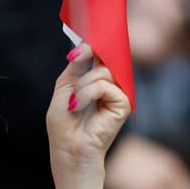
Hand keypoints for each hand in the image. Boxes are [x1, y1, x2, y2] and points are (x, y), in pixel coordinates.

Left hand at [47, 43, 130, 175]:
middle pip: (106, 56)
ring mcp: (119, 92)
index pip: (100, 54)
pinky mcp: (124, 103)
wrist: (68, 147)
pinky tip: (79, 106)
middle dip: (88, 57)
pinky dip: (87, 94)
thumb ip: (76, 65)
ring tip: (74, 102)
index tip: (82, 41)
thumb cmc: (64, 122)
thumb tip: (84, 45)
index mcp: (97, 79)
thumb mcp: (65, 86)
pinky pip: (104, 85)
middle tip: (76, 63)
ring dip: (82, 85)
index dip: (93, 45)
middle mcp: (110, 83)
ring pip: (103, 71)